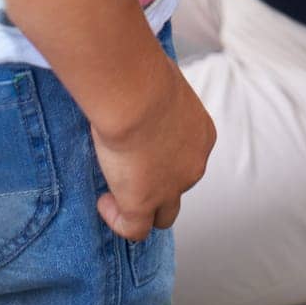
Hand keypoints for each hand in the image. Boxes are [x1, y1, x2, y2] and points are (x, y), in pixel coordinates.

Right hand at [92, 48, 216, 240]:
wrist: (137, 94)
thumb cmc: (145, 75)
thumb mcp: (160, 81)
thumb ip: (156, 92)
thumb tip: (139, 81)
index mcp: (201, 135)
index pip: (187, 155)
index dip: (166, 155)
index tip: (141, 143)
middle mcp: (194, 165)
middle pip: (179, 186)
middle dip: (159, 183)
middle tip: (130, 169)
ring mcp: (171, 189)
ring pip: (164, 215)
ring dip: (142, 207)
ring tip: (115, 192)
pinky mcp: (144, 203)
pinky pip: (135, 229)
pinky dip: (119, 220)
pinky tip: (104, 202)